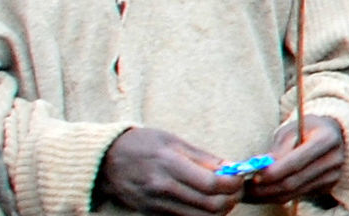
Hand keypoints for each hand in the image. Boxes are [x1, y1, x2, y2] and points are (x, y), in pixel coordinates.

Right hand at [96, 127, 243, 215]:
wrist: (108, 160)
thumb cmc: (143, 143)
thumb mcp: (173, 140)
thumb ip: (203, 156)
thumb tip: (230, 166)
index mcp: (170, 165)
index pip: (210, 184)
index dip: (232, 184)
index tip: (241, 177)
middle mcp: (163, 189)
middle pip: (208, 206)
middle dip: (231, 199)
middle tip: (238, 188)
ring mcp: (158, 205)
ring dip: (220, 210)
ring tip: (226, 195)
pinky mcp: (154, 214)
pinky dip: (203, 214)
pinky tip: (208, 201)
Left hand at [243, 116, 343, 204]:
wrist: (331, 132)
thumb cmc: (306, 127)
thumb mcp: (291, 129)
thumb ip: (278, 149)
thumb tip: (259, 168)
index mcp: (326, 139)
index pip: (296, 162)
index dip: (273, 172)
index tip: (254, 176)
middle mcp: (333, 159)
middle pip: (294, 181)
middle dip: (266, 187)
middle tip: (245, 189)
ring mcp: (332, 176)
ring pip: (293, 193)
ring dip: (268, 195)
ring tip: (248, 194)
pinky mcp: (327, 187)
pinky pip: (297, 195)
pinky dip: (277, 196)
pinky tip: (263, 194)